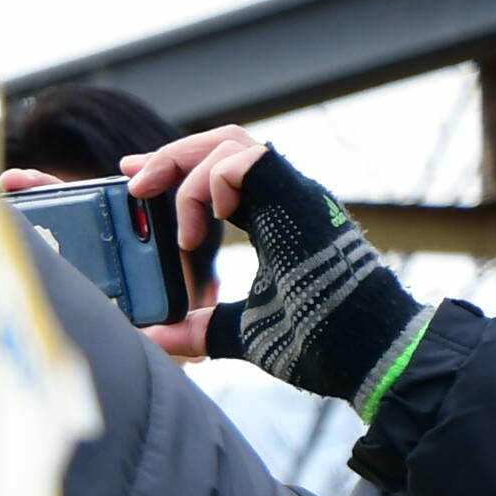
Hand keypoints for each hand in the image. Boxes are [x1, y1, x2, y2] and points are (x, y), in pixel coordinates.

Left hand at [134, 130, 423, 402]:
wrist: (362, 353)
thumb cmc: (318, 342)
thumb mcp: (239, 333)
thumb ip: (197, 331)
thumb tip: (153, 340)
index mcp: (273, 219)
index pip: (220, 173)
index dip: (175, 167)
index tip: (134, 176)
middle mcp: (284, 199)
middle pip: (223, 144)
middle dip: (170, 155)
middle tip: (134, 180)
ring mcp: (294, 195)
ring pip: (231, 143)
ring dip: (188, 172)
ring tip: (174, 222)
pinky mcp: (299, 199)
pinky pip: (245, 160)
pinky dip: (212, 181)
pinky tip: (204, 224)